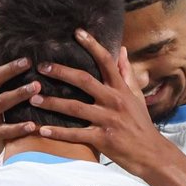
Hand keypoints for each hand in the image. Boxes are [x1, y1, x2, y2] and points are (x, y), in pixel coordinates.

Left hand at [31, 29, 165, 175]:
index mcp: (121, 89)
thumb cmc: (141, 124)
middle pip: (84, 81)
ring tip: (33, 99)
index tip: (77, 32)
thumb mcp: (136, 96)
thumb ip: (126, 73)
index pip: (107, 61)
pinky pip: (75, 134)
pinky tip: (41, 130)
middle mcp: (114, 101)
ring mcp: (107, 120)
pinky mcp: (102, 139)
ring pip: (74, 107)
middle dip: (61, 72)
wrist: (151, 153)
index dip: (92, 45)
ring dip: (52, 102)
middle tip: (42, 67)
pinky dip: (58, 133)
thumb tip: (121, 49)